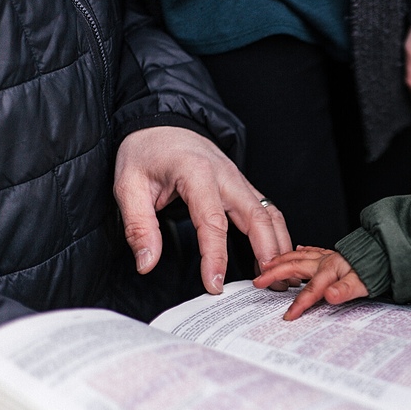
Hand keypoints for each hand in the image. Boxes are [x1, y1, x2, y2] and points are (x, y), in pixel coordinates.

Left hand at [114, 126, 292, 293]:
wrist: (163, 123)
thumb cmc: (146, 152)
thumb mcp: (128, 186)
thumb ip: (139, 226)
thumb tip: (147, 263)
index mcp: (197, 173)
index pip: (212, 222)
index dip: (215, 257)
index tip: (214, 285)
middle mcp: (226, 176)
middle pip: (258, 218)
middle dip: (267, 253)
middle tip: (270, 286)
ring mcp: (240, 181)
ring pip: (271, 215)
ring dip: (280, 246)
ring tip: (282, 277)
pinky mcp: (244, 187)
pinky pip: (269, 212)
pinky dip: (277, 235)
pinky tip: (276, 257)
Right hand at [253, 246, 367, 319]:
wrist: (388, 253)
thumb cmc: (376, 269)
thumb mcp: (364, 284)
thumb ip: (345, 290)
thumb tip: (330, 296)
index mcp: (331, 269)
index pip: (311, 290)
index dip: (299, 304)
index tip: (288, 316)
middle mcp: (326, 261)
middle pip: (295, 267)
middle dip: (275, 274)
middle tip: (259, 281)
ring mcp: (328, 256)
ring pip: (299, 256)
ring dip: (282, 260)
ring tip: (267, 264)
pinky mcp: (333, 254)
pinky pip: (312, 251)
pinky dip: (301, 251)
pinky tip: (297, 250)